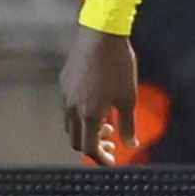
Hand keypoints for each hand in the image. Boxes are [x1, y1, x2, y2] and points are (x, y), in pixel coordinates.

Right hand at [61, 27, 141, 163]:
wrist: (101, 35)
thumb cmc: (118, 66)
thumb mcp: (128, 98)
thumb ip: (128, 125)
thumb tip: (131, 145)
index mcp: (89, 115)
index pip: (89, 148)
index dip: (101, 158)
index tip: (112, 160)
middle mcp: (72, 109)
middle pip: (76, 141)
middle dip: (94, 146)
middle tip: (111, 141)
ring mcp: (65, 96)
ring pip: (70, 125)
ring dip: (86, 130)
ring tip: (106, 123)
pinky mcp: (63, 83)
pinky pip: (67, 108)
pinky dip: (80, 115)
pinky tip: (96, 104)